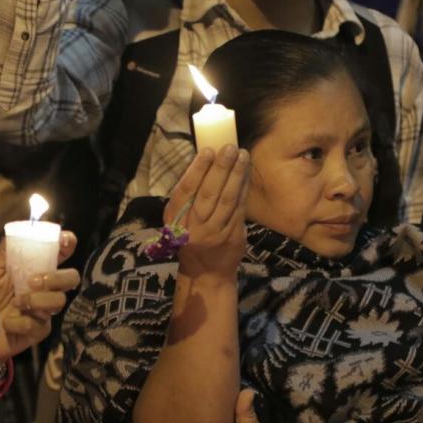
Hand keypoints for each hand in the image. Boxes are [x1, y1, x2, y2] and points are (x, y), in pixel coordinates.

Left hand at [0, 231, 80, 362]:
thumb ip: (5, 253)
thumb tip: (17, 231)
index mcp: (34, 270)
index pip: (59, 254)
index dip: (67, 245)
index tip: (65, 241)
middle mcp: (44, 289)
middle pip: (71, 278)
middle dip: (58, 278)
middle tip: (33, 281)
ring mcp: (44, 311)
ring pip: (59, 302)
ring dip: (36, 300)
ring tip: (16, 304)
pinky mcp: (40, 331)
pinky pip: (39, 324)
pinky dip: (20, 322)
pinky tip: (7, 324)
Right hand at [166, 145, 248, 279]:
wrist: (206, 274)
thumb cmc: (191, 240)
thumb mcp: (179, 222)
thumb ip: (187, 199)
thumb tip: (204, 163)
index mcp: (176, 220)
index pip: (185, 191)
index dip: (197, 170)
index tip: (208, 151)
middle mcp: (194, 227)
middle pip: (208, 194)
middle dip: (220, 169)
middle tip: (229, 147)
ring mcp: (215, 233)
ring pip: (227, 200)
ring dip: (236, 175)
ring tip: (242, 155)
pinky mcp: (233, 237)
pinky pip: (240, 209)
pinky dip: (243, 189)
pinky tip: (247, 174)